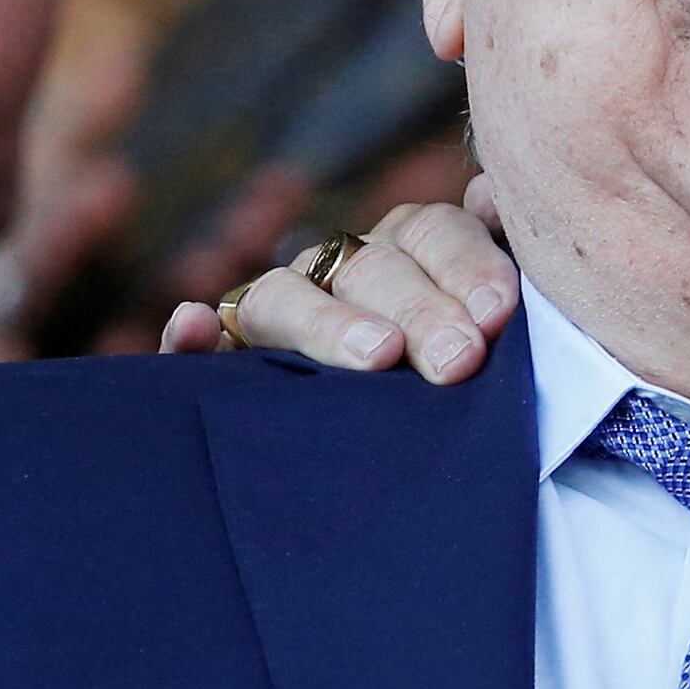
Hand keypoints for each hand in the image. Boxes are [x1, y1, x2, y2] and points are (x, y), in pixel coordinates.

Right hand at [165, 183, 520, 380]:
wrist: (410, 493)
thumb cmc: (467, 401)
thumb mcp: (495, 343)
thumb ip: (498, 281)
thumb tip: (492, 195)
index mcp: (409, 256)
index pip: (431, 232)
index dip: (466, 264)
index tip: (499, 314)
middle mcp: (340, 276)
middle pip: (370, 267)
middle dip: (420, 310)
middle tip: (459, 359)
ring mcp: (279, 317)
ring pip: (285, 296)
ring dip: (327, 321)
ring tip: (377, 356)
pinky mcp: (225, 367)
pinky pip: (198, 347)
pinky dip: (190, 334)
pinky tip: (192, 326)